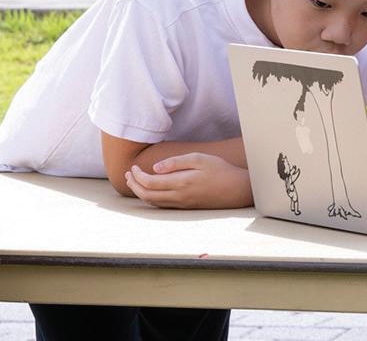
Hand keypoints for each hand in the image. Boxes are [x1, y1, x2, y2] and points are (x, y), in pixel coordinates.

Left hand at [124, 153, 252, 208]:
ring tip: (135, 182)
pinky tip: (151, 190)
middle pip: (147, 195)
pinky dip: (151, 198)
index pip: (149, 182)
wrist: (237, 189)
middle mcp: (178, 196)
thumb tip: (155, 168)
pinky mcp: (185, 207)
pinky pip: (162, 205)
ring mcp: (181, 203)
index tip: (134, 167)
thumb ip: (177, 162)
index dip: (137, 175)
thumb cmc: (220, 170)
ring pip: (153, 202)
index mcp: (181, 182)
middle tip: (129, 174)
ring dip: (140, 192)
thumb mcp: (200, 158)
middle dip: (134, 185)